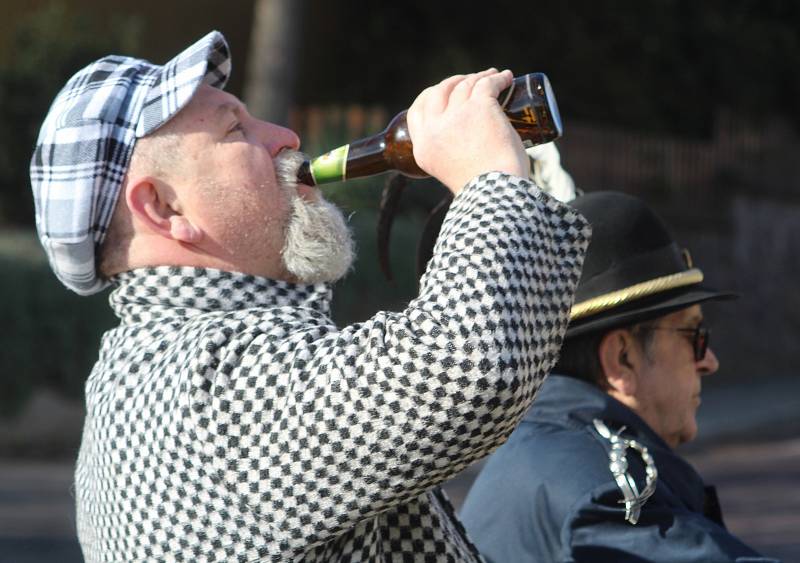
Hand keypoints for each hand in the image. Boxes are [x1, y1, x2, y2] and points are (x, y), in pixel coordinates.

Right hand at [406, 69, 529, 193]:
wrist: (497, 193)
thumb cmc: (483, 190)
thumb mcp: (451, 174)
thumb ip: (450, 158)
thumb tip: (468, 148)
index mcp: (423, 148)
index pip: (417, 111)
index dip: (431, 96)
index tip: (446, 92)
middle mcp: (435, 130)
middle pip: (440, 92)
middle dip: (455, 82)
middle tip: (472, 82)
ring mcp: (456, 116)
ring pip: (464, 85)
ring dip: (479, 77)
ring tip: (493, 77)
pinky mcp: (479, 107)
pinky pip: (487, 84)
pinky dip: (498, 78)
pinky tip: (506, 77)